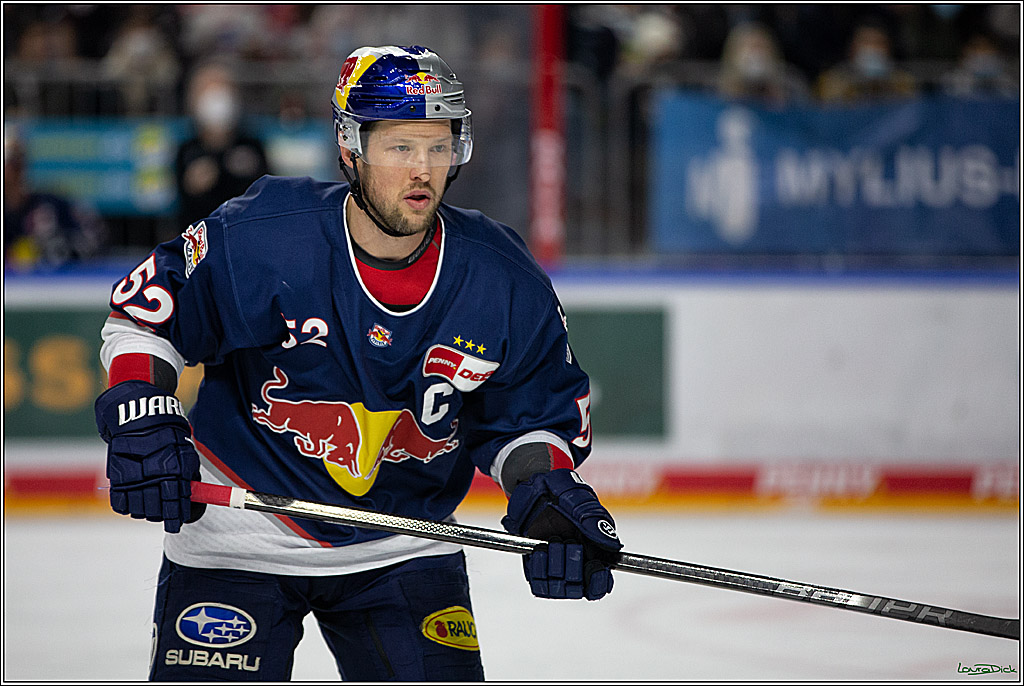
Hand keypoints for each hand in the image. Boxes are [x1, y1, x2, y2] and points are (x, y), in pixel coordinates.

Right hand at [95, 380, 205, 532]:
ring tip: (148, 509)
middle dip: (161, 515)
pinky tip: (132, 502)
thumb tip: (190, 495)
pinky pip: (120, 502)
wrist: (138, 410)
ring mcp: (133, 475)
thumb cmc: (166, 429)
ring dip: (144, 512)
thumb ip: (186, 472)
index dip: (177, 516)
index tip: (177, 523)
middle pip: (157, 509)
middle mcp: (153, 474)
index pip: (177, 501)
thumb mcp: (183, 447)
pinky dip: (126, 506)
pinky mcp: (115, 474)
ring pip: (138, 509)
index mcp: (174, 468)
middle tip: (163, 516)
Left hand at [501, 469, 621, 599]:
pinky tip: (539, 551)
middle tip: (567, 542)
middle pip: (580, 587)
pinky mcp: (535, 565)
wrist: (532, 484)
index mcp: (594, 550)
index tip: (594, 568)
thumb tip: (613, 546)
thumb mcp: (580, 499)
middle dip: (573, 567)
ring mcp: (555, 565)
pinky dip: (539, 571)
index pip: (601, 582)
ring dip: (555, 568)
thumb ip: (595, 521)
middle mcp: (575, 562)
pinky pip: (539, 584)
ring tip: (552, 542)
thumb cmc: (562, 490)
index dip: (599, 582)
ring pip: (560, 588)